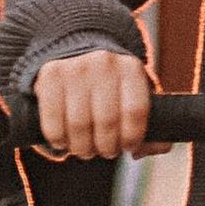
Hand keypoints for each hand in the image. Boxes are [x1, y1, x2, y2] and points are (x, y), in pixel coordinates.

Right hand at [32, 52, 153, 159]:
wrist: (76, 53)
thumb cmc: (112, 86)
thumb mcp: (136, 96)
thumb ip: (153, 127)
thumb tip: (138, 152)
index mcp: (131, 68)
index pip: (135, 111)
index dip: (132, 137)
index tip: (128, 147)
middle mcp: (103, 63)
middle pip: (107, 122)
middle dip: (107, 147)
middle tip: (105, 151)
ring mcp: (75, 68)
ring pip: (79, 125)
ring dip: (83, 148)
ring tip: (85, 149)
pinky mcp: (50, 76)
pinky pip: (53, 122)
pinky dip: (59, 141)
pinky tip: (64, 142)